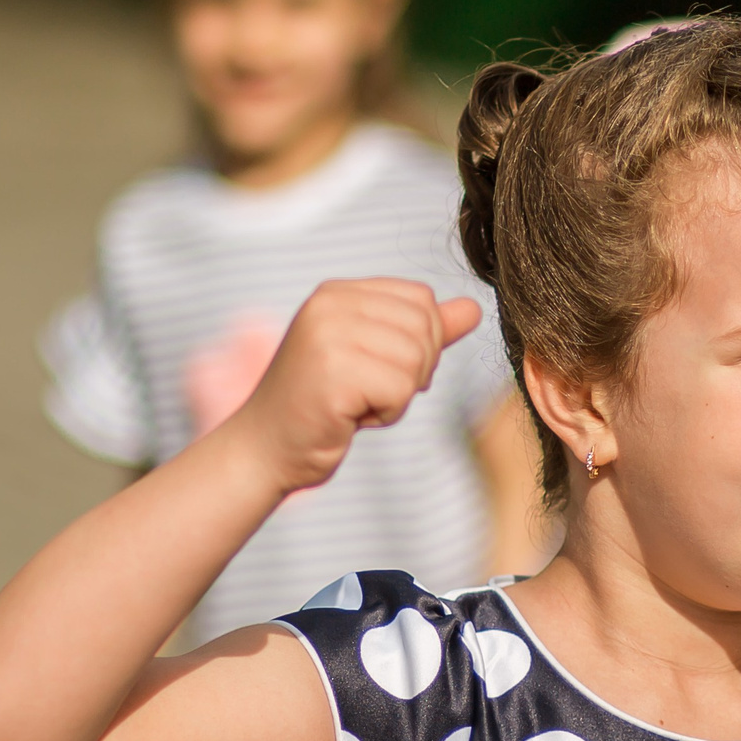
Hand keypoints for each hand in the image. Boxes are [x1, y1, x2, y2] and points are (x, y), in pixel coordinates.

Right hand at [232, 278, 482, 492]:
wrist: (267, 448)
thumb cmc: (322, 405)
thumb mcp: (375, 358)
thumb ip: (424, 331)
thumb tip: (473, 308)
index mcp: (337, 292)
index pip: (421, 299)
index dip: (420, 343)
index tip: (379, 367)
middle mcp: (330, 304)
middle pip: (424, 328)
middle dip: (412, 371)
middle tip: (368, 390)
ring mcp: (329, 335)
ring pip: (416, 360)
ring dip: (398, 395)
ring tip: (356, 402)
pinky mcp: (334, 372)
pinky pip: (402, 390)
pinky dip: (388, 412)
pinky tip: (352, 416)